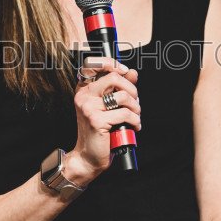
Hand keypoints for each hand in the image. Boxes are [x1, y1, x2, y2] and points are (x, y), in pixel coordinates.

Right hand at [70, 57, 140, 185]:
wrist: (88, 157)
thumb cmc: (99, 131)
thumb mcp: (109, 106)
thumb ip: (119, 87)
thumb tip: (132, 72)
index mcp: (84, 90)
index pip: (92, 64)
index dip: (112, 64)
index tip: (125, 72)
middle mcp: (84, 96)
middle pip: (114, 78)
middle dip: (132, 89)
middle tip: (135, 102)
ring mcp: (89, 108)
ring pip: (122, 96)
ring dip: (136, 107)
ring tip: (135, 115)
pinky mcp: (96, 120)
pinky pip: (125, 113)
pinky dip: (135, 120)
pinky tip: (134, 126)